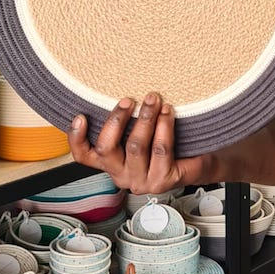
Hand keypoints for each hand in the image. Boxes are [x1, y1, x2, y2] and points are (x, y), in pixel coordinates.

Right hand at [68, 92, 210, 194]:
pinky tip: (167, 113)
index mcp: (109, 164)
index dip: (76, 138)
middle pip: (108, 148)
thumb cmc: (165, 142)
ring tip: (154, 99)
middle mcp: (121, 175)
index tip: (80, 116)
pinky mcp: (162, 181)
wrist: (198, 161)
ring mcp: (141, 181)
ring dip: (145, 118)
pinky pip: (160, 150)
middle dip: (118, 119)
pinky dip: (164, 128)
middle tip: (130, 99)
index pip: (83, 156)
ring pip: (136, 146)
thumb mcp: (138, 131)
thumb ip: (125, 122)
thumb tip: (119, 92)